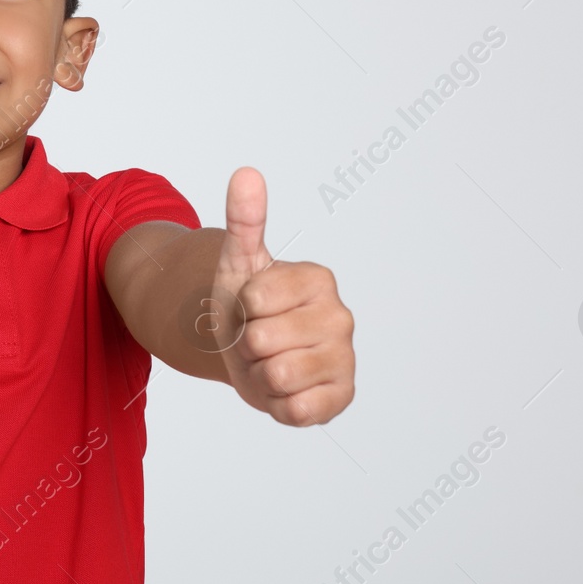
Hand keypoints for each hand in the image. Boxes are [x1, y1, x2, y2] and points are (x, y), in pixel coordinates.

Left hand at [212, 167, 354, 424]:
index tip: (251, 305)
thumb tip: (246, 173)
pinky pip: (297, 410)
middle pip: (264, 339)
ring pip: (278, 375)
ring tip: (268, 361)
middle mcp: (341, 318)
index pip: (255, 300)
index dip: (240, 308)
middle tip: (257, 338)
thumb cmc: (246, 306)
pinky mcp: (341, 398)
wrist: (250, 353)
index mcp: (319, 280)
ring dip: (259, 374)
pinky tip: (284, 389)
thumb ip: (244, 220)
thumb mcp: (237, 262)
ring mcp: (345, 359)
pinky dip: (278, 404)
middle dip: (247, 344)